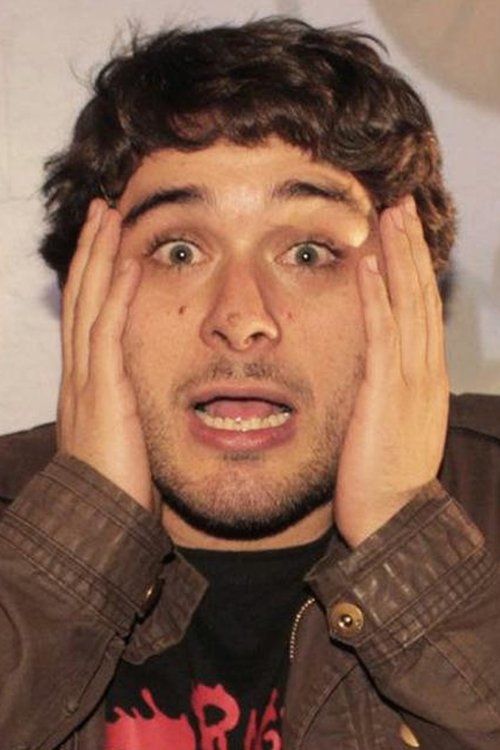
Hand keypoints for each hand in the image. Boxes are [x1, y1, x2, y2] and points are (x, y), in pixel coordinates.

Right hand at [57, 199, 152, 508]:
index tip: (107, 243)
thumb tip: (147, 406)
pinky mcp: (103, 390)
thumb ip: (132, 412)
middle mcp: (80, 372)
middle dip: (92, 251)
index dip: (94, 276)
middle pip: (81, 296)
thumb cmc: (116, 488)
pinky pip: (109, 329)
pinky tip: (130, 261)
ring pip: (89, 302)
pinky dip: (118, 292)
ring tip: (110, 216)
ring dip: (100, 256)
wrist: (98, 521)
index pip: (86, 315)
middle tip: (102, 211)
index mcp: (86, 382)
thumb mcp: (124, 439)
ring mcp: (87, 378)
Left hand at [334, 196, 448, 546]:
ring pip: (408, 304)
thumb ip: (390, 392)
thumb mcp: (396, 426)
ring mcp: (410, 379)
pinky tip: (370, 263)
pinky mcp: (386, 391)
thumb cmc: (388, 478)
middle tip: (402, 206)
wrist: (396, 519)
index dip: (415, 270)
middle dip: (412, 248)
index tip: (404, 237)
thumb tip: (378, 372)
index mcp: (427, 378)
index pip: (423, 311)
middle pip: (421, 296)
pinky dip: (377, 294)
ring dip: (399, 256)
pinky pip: (382, 332)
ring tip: (390, 216)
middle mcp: (425, 370)